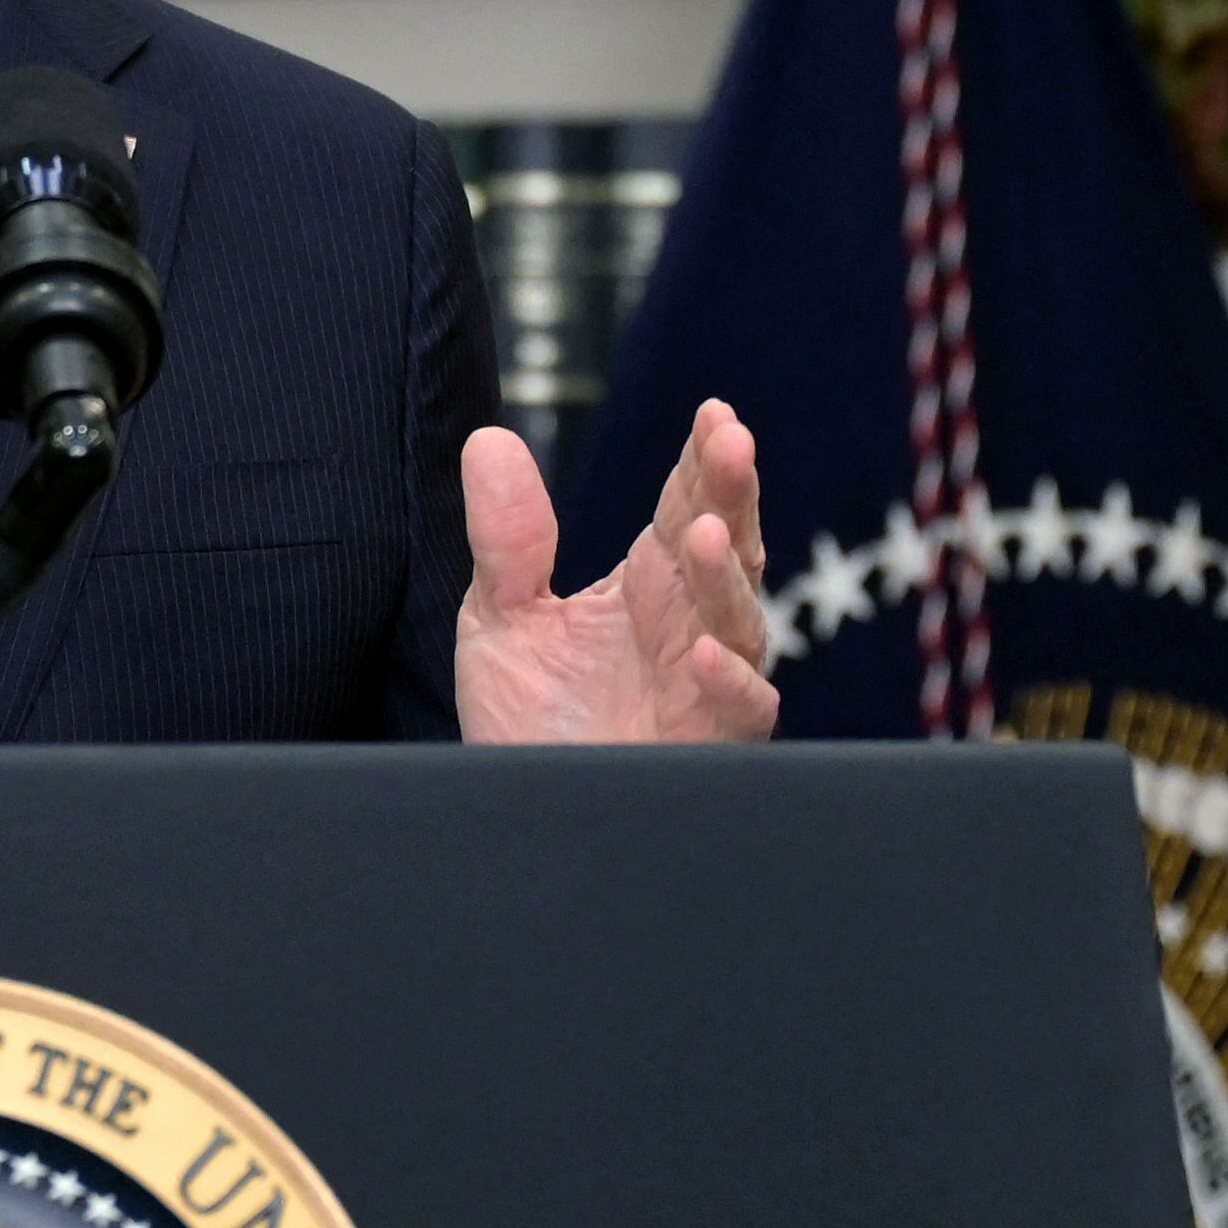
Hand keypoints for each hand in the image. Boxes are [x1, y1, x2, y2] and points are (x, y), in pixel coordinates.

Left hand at [452, 398, 776, 743]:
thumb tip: (488, 439)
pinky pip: (738, 709)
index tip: (714, 415)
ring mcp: (705, 685)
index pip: (686, 508)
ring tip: (704, 534)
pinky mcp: (708, 743)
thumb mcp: (500, 616)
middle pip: (727, 548)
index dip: (705, 463)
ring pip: (739, 622)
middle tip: (732, 444)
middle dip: (733, 496)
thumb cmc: (528, 719)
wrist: (520, 812)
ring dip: (725, 579)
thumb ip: (506, 537)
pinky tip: (701, 654)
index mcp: (648, 585)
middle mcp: (688, 625)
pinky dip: (727, 682)